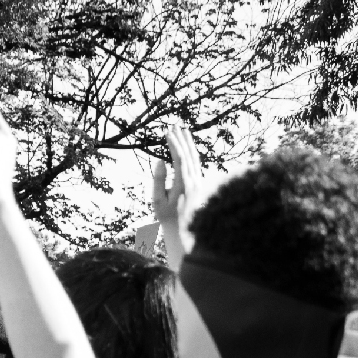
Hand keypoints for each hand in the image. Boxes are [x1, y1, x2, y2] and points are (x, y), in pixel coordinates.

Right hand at [152, 125, 202, 262]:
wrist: (184, 232)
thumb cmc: (167, 218)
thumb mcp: (158, 201)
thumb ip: (159, 180)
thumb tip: (160, 161)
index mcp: (184, 185)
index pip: (180, 159)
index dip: (174, 144)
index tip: (167, 132)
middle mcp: (194, 182)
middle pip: (190, 155)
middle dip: (182, 139)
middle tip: (175, 125)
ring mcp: (199, 183)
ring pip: (196, 158)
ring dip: (188, 144)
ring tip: (183, 131)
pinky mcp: (199, 185)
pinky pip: (197, 164)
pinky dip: (192, 153)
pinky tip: (188, 148)